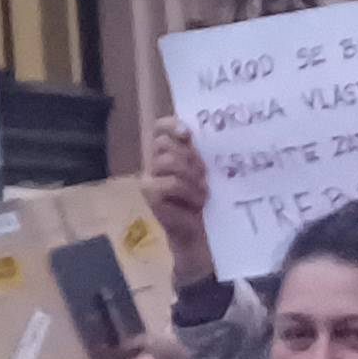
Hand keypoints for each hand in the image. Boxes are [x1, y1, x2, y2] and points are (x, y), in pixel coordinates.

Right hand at [144, 116, 217, 286]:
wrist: (202, 233)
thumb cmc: (207, 200)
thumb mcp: (207, 171)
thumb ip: (201, 152)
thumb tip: (202, 133)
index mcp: (170, 151)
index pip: (161, 127)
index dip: (171, 125)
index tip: (187, 134)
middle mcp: (155, 161)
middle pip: (164, 143)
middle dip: (189, 157)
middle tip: (204, 175)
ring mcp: (149, 177)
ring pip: (168, 160)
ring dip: (191, 176)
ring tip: (203, 192)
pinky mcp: (150, 194)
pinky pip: (169, 182)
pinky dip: (186, 191)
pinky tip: (196, 202)